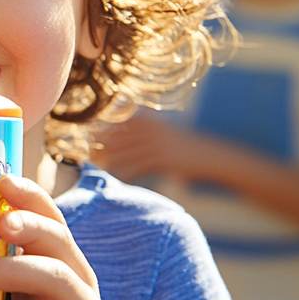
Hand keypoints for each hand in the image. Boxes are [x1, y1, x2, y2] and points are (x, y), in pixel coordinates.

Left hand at [94, 115, 213, 182]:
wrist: (213, 156)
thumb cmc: (187, 148)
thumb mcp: (167, 134)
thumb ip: (148, 131)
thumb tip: (127, 135)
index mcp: (153, 122)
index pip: (122, 123)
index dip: (104, 127)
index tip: (88, 132)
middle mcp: (153, 130)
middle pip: (121, 136)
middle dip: (103, 143)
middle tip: (86, 149)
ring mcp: (159, 144)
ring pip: (127, 152)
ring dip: (110, 158)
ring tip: (96, 164)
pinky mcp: (164, 160)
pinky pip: (139, 167)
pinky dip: (127, 172)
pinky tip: (117, 177)